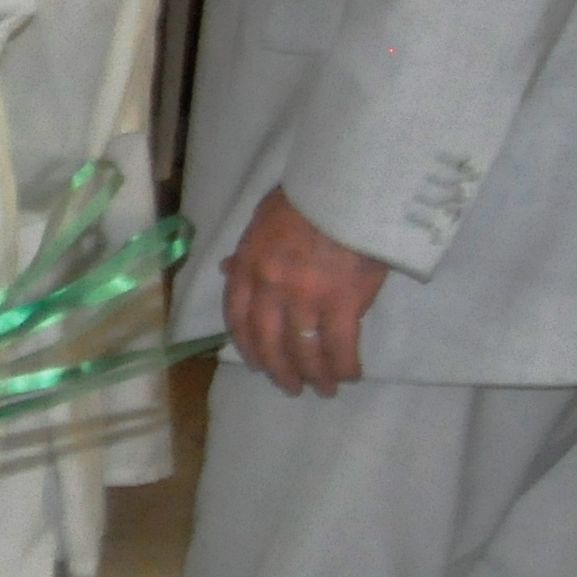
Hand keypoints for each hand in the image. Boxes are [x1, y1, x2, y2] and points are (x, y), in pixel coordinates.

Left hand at [219, 185, 387, 395]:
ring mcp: (304, 299)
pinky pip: (338, 346)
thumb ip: (246, 251)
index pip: (237, 316)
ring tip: (323, 387)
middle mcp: (270, 288)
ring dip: (313, 374)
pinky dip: (343, 365)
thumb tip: (228, 270)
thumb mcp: (262, 221)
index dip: (246, 345)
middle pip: (268, 341)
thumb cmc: (308, 198)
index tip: (257, 362)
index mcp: (248, 267)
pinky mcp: (342, 303)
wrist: (347, 189)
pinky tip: (349, 374)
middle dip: (279, 369)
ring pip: (303, 349)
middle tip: (291, 385)